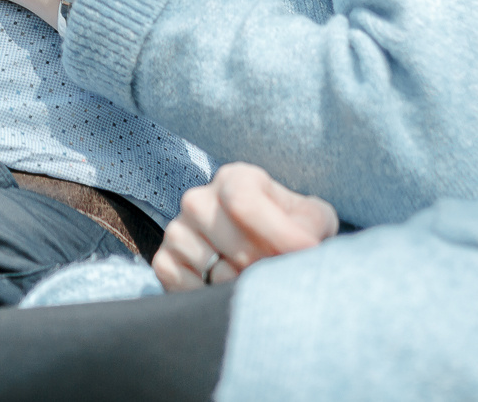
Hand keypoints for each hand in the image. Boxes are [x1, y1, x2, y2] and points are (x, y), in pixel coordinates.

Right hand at [152, 163, 337, 291]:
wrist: (262, 252)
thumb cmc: (291, 230)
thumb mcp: (312, 219)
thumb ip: (313, 225)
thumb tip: (304, 249)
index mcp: (234, 179)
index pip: (243, 201)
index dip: (276, 231)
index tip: (306, 251)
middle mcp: (199, 200)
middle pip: (234, 244)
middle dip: (266, 267)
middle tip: (282, 274)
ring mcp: (177, 230)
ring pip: (214, 270)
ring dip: (242, 285)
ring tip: (256, 281)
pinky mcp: (164, 261)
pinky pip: (187, 287)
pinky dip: (213, 297)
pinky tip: (228, 290)